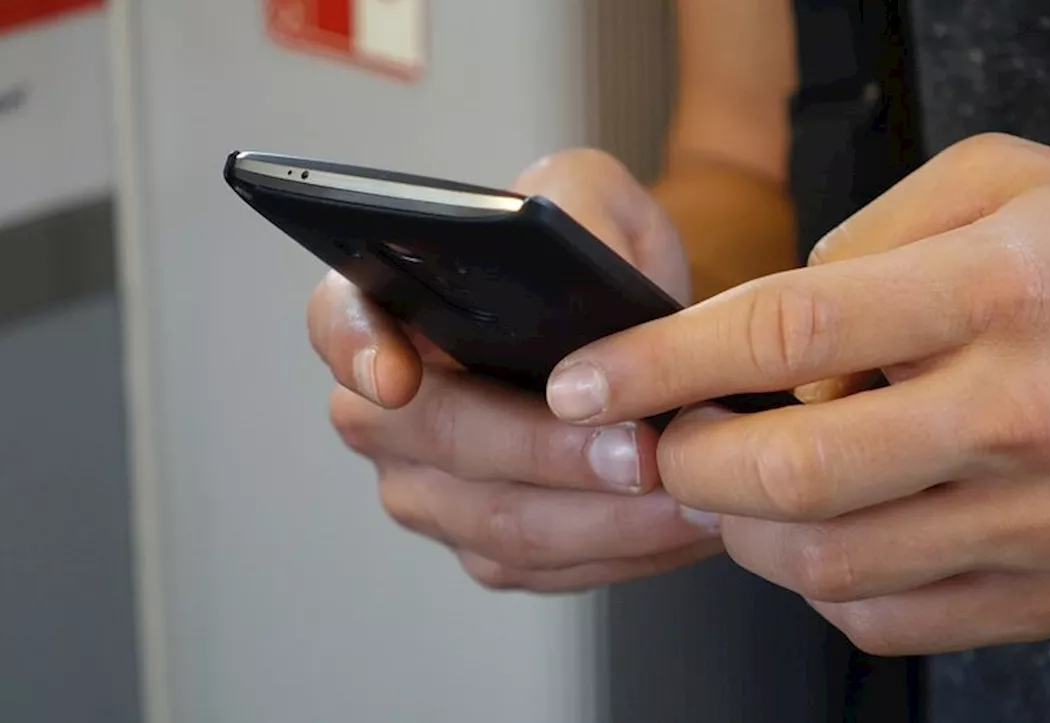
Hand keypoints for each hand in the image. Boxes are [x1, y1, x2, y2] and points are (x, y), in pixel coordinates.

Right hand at [311, 149, 720, 591]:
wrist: (635, 331)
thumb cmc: (593, 257)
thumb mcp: (593, 196)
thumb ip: (577, 205)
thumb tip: (581, 259)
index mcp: (388, 307)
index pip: (340, 325)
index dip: (358, 353)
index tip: (396, 377)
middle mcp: (390, 409)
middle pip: (439, 442)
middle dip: (545, 453)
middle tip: (640, 450)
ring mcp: (431, 488)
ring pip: (499, 524)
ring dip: (603, 518)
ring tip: (689, 493)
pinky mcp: (487, 545)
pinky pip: (545, 568)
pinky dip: (623, 552)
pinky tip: (681, 525)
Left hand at [543, 134, 1049, 650]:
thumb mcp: (1012, 182)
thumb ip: (875, 235)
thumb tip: (777, 318)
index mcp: (999, 288)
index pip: (786, 330)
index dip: (661, 361)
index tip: (591, 380)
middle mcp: (1018, 411)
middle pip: (793, 471)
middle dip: (686, 464)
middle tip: (659, 442)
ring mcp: (1039, 517)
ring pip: (828, 564)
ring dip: (740, 531)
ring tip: (732, 485)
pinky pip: (890, 619)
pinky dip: (818, 586)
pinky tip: (818, 535)